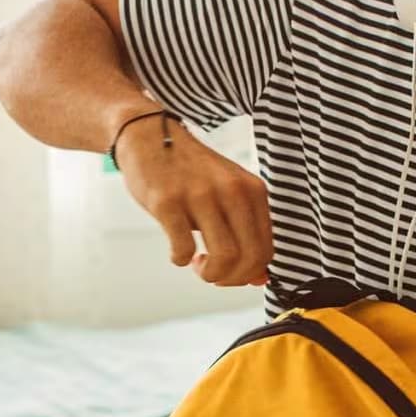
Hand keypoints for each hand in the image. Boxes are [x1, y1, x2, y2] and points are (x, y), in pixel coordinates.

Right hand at [112, 109, 272, 286]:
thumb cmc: (191, 172)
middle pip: (250, 257)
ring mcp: (200, 194)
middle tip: (213, 274)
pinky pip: (183, 248)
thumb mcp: (227, 195)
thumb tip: (259, 279)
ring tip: (197, 263)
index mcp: (252, 190)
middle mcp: (232, 190)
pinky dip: (180, 259)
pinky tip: (177, 251)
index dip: (249, 273)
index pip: (266, 250)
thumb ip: (246, 233)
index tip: (230, 272)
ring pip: (224, 257)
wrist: (149, 137)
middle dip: (231, 279)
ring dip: (210, 274)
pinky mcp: (168, 201)